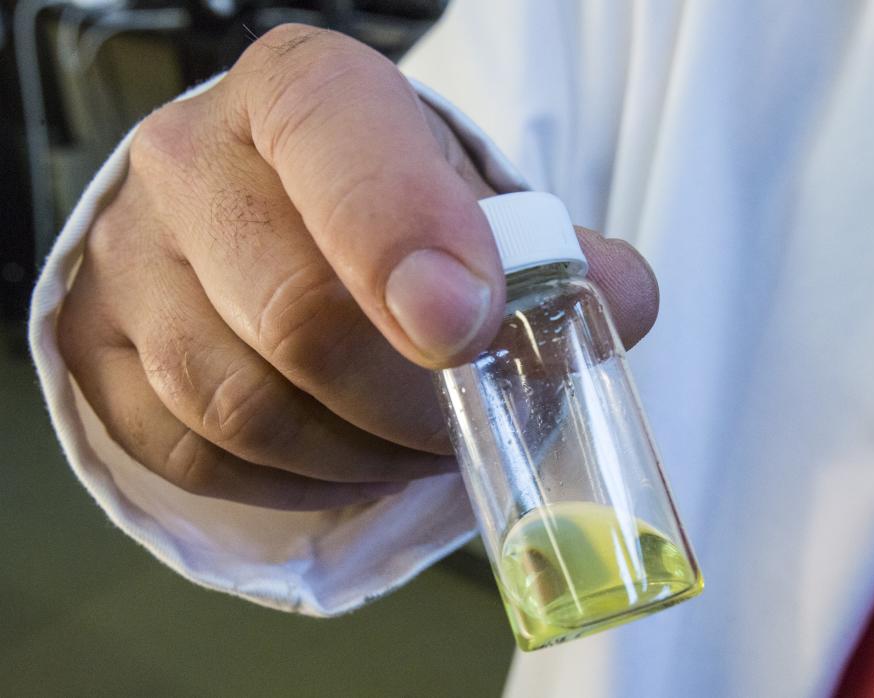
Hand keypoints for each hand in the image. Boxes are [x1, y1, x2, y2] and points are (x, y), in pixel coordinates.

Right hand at [57, 25, 658, 510]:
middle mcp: (194, 161)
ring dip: (356, 453)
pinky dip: (290, 481)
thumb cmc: (375, 205)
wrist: (258, 217)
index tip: (468, 325)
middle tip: (464, 425)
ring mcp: (131, 258)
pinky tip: (341, 460)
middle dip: (408, 402)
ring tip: (410, 445)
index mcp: (300, 94)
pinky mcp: (98, 347)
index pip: (338, 144)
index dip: (403, 236)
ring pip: (243, 404)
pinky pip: (195, 454)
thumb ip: (552, 251)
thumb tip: (616, 303)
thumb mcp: (466, 199)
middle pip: (298, 313)